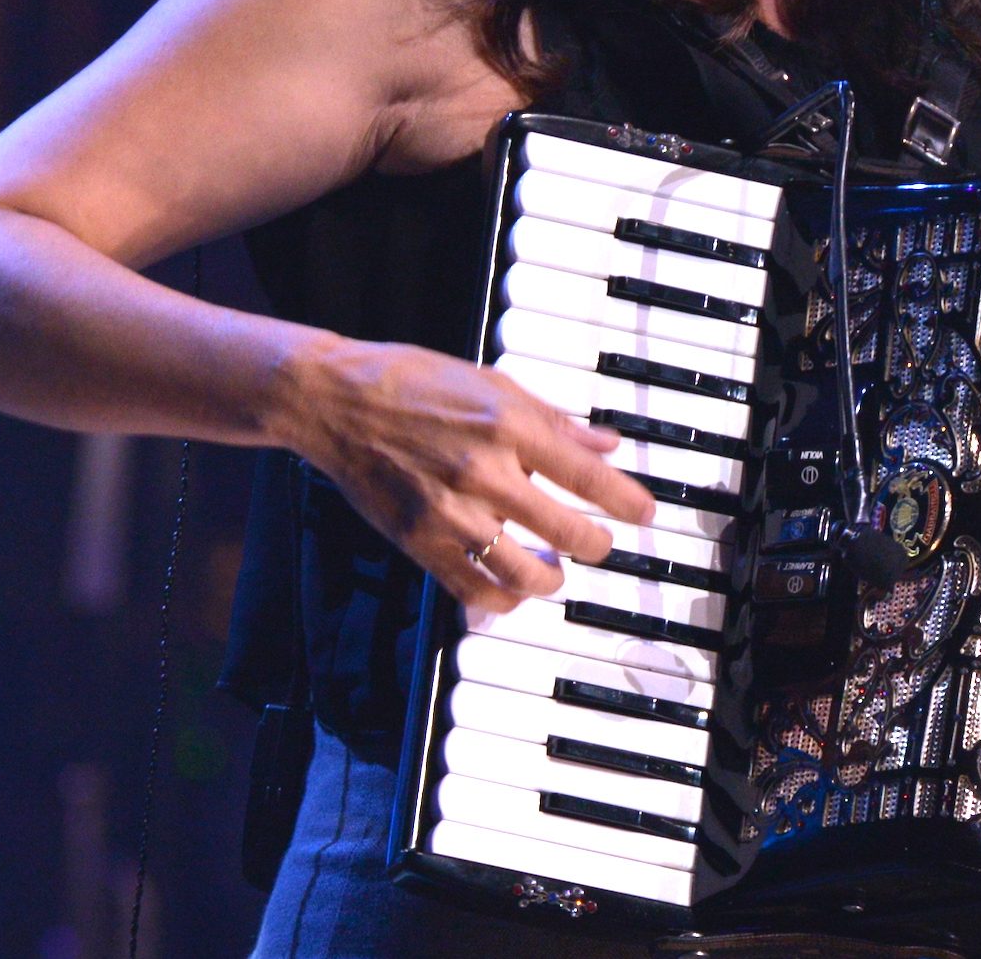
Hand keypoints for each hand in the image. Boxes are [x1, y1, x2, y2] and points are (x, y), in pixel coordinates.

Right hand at [269, 334, 656, 612]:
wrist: (336, 401)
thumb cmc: (411, 381)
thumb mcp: (491, 383)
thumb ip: (551, 420)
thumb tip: (603, 444)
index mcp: (507, 425)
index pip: (586, 475)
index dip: (625, 501)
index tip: (643, 515)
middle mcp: (484, 472)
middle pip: (565, 531)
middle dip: (596, 545)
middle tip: (602, 545)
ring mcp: (452, 513)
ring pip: (523, 573)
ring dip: (551, 580)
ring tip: (556, 573)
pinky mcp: (421, 541)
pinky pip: (474, 589)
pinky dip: (502, 599)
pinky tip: (511, 590)